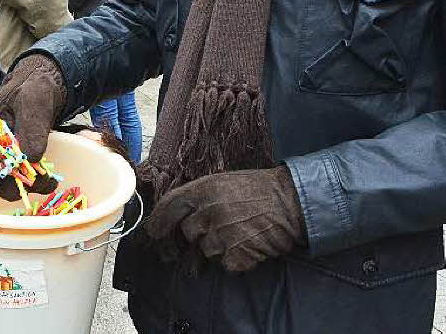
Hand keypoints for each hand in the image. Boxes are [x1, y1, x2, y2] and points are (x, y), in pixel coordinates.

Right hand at [0, 54, 65, 199]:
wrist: (40, 85)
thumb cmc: (32, 89)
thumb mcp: (34, 102)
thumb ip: (32, 128)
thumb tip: (31, 158)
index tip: (23, 176)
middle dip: (16, 187)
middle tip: (44, 184)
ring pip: (4, 184)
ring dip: (26, 186)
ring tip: (49, 182)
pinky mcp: (10, 158)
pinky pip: (15, 177)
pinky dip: (30, 181)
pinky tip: (46, 178)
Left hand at [144, 166, 305, 273]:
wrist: (291, 202)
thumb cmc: (259, 189)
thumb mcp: (224, 181)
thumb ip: (201, 196)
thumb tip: (180, 215)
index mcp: (203, 189)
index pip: (169, 206)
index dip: (158, 222)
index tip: (154, 233)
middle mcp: (208, 212)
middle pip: (187, 233)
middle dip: (197, 235)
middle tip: (217, 230)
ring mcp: (222, 234)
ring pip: (206, 251)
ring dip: (218, 247)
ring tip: (239, 233)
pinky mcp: (237, 254)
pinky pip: (226, 264)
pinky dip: (236, 259)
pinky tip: (248, 245)